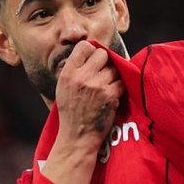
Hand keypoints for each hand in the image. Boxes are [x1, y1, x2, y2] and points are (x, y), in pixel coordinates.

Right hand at [41, 42, 122, 183]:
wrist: (77, 137)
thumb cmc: (70, 113)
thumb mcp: (63, 88)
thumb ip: (74, 70)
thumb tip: (90, 52)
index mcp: (68, 73)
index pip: (84, 46)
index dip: (92, 51)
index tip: (94, 60)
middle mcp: (82, 76)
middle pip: (102, 54)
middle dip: (105, 63)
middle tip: (102, 75)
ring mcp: (97, 85)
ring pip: (114, 69)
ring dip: (113, 77)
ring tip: (105, 88)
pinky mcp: (110, 95)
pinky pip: (120, 82)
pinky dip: (118, 89)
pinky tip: (111, 97)